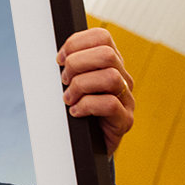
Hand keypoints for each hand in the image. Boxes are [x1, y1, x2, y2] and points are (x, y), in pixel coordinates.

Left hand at [57, 27, 134, 155]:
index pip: (101, 37)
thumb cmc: (78, 112)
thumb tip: (58, 57)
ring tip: (69, 98)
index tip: (60, 59)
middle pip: (106, 54)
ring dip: (81, 86)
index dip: (76, 43)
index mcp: (110, 64)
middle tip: (64, 81)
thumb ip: (70, 67)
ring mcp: (127, 99)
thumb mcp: (72, 84)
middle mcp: (123, 78)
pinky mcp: (125, 120)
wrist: (87, 147)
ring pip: (110, 77)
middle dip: (77, 64)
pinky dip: (86, 106)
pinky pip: (110, 104)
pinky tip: (75, 112)